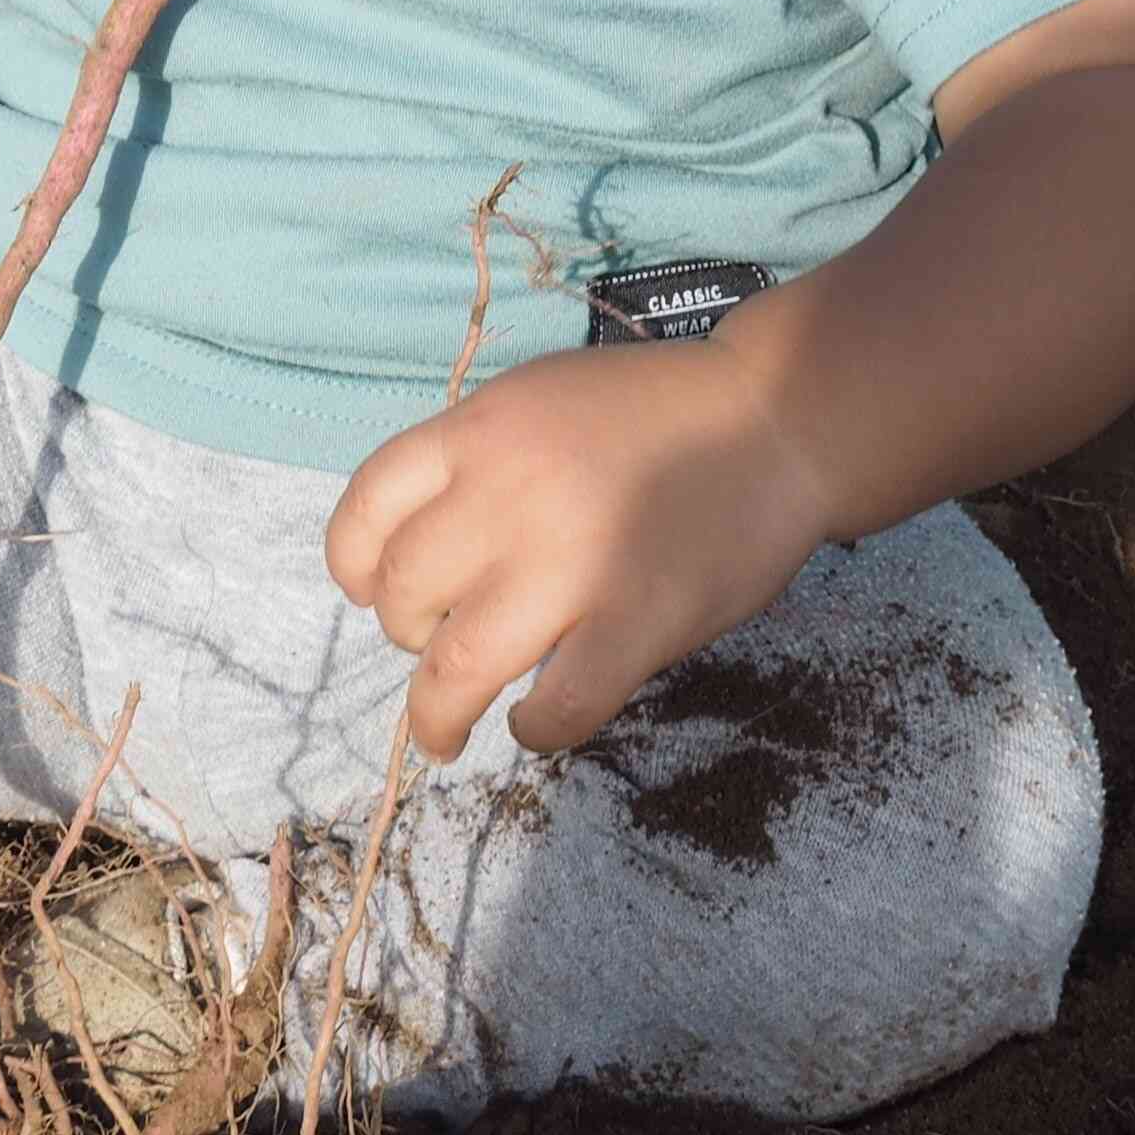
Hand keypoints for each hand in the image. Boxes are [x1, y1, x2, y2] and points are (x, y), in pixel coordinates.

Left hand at [323, 340, 835, 759]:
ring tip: (445, 734)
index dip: (354, 565)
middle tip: (441, 647)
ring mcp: (570, 562)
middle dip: (409, 634)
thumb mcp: (539, 400)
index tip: (371, 592)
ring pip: (456, 667)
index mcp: (481, 430)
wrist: (779, 417)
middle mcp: (507, 493)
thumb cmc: (658, 412)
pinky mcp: (635, 622)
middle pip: (402, 594)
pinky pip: (558, 706)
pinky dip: (535, 728)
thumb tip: (418, 542)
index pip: (364, 508)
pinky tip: (536, 721)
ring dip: (437, 714)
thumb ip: (477, 460)